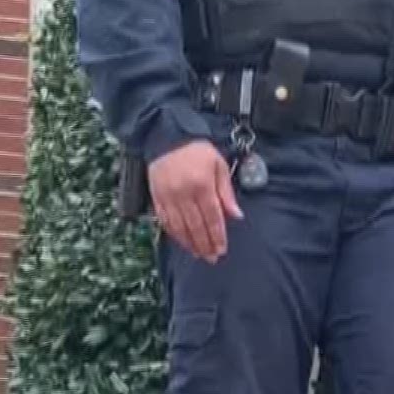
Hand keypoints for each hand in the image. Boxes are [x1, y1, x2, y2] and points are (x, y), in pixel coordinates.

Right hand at [148, 140, 242, 262]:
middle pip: (196, 227)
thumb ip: (226, 193)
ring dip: (190, 244)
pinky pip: (165, 221)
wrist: (167, 136)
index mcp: (202, 185)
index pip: (212, 218)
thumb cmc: (197, 150)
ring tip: (199, 254)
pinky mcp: (156, 197)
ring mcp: (168, 196)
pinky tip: (182, 242)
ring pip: (180, 227)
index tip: (222, 249)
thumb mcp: (219, 165)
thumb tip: (236, 215)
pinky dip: (174, 234)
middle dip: (205, 245)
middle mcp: (184, 193)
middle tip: (212, 258)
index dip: (217, 236)